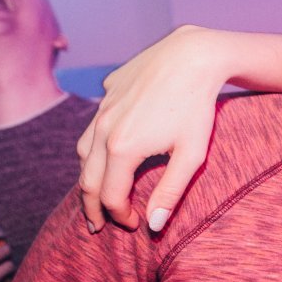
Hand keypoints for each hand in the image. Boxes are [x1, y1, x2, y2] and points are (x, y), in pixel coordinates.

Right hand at [78, 25, 222, 232]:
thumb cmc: (197, 107)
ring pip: (83, 153)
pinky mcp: (106, 92)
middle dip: (92, 207)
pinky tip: (105, 156)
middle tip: (97, 226)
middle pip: (87, 180)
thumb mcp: (191, 155)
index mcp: (122, 148)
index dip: (120, 217)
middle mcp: (103, 129)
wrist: (192, 56)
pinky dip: (94, 149)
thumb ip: (170, 193)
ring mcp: (101, 109)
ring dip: (88, 178)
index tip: (134, 225)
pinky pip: (93, 126)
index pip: (110, 197)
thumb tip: (153, 226)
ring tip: (96, 196)